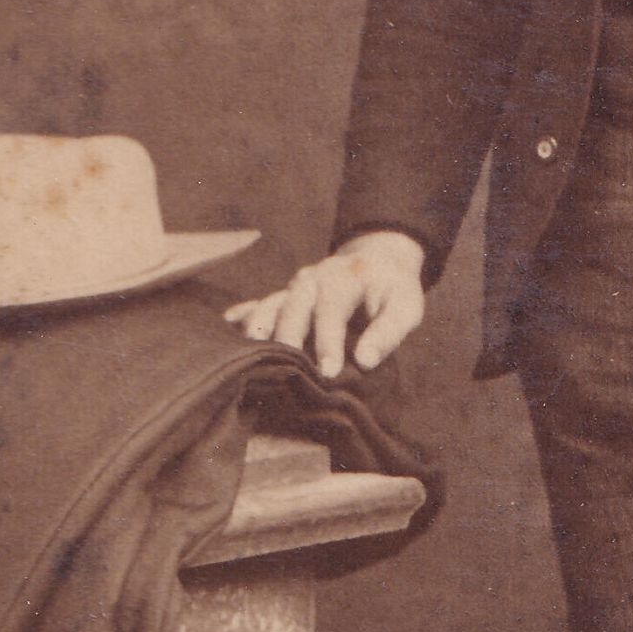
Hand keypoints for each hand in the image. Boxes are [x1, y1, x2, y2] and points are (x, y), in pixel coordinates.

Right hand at [227, 230, 426, 376]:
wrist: (376, 259)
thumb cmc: (392, 290)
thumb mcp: (406, 306)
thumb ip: (389, 332)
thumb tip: (365, 361)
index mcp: (345, 278)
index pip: (333, 310)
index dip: (328, 341)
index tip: (328, 372)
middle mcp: (314, 279)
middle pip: (294, 305)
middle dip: (287, 336)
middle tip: (284, 367)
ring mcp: (294, 286)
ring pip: (271, 304)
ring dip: (258, 326)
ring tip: (249, 350)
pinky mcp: (284, 295)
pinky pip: (258, 303)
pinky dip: (242, 315)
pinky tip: (226, 327)